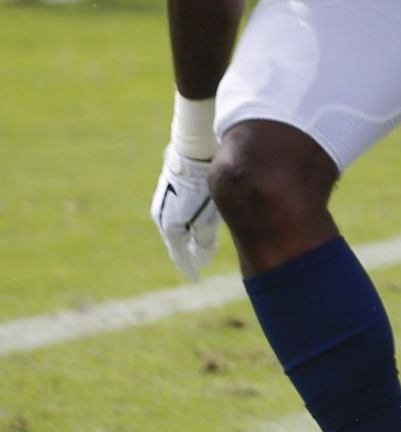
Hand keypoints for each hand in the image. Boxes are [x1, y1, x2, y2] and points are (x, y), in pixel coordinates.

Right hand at [151, 146, 220, 281]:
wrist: (193, 153)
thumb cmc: (203, 187)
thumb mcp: (208, 217)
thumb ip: (205, 239)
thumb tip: (202, 258)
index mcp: (170, 226)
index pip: (179, 254)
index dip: (188, 267)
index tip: (195, 278)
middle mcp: (162, 216)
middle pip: (176, 241)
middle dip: (187, 253)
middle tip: (196, 264)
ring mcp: (163, 202)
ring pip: (176, 225)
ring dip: (186, 237)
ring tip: (196, 246)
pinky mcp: (169, 190)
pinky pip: (177, 212)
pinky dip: (185, 222)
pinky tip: (194, 221)